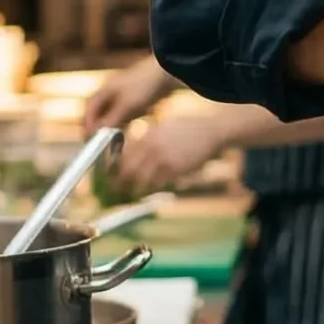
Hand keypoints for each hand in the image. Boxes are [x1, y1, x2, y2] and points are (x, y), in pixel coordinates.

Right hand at [83, 59, 179, 132]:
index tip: (90, 138)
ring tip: (113, 140)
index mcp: (104, 89)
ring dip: (111, 125)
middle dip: (99, 126)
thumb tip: (97, 133)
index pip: (89, 109)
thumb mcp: (127, 106)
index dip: (88, 124)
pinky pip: (125, 112)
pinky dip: (123, 121)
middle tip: (100, 142)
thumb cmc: (145, 87)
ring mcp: (124, 93)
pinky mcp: (136, 97)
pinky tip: (126, 130)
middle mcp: (111, 90)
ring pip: (112, 113)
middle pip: (99, 111)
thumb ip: (111, 120)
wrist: (168, 72)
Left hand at [114, 117, 228, 190]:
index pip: (124, 155)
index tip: (111, 177)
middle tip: (115, 191)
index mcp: (148, 136)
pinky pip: (158, 184)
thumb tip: (133, 150)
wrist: (211, 131)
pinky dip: (152, 190)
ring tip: (130, 196)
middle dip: (119, 183)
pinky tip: (149, 194)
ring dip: (134, 190)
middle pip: (128, 170)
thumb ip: (148, 138)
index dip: (115, 169)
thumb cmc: (189, 129)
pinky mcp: (175, 169)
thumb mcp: (164, 127)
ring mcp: (163, 158)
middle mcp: (152, 147)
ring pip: (141, 180)